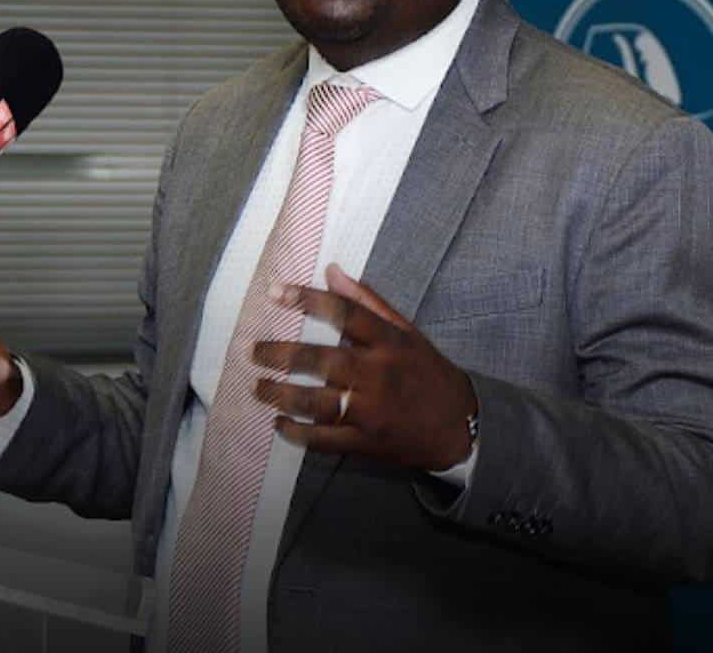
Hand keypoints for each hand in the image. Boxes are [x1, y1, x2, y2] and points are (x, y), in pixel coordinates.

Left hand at [252, 263, 477, 470]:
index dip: (308, 299)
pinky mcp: (366, 442)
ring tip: (258, 387)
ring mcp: (371, 411)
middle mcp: (379, 375)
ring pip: (316, 402)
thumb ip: (368, 302)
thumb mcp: (407, 331)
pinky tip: (279, 424)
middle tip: (253, 351)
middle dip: (281, 354)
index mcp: (389, 343)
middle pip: (322, 360)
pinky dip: (297, 433)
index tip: (274, 292)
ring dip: (281, 395)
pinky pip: (323, 439)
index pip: (345, 313)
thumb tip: (331, 270)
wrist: (458, 427)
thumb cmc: (427, 372)